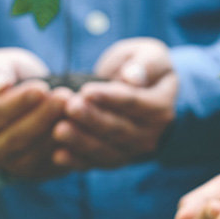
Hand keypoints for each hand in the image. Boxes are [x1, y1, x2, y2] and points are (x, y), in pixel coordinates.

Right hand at [0, 47, 66, 179]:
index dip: (19, 102)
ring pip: (33, 155)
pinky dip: (66, 151)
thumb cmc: (7, 77)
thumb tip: (1, 86)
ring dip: (56, 134)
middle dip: (42, 117)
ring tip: (75, 110)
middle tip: (65, 97)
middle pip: (15, 137)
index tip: (42, 87)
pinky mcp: (34, 173)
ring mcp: (9, 165)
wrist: (22, 100)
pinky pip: (50, 166)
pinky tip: (81, 129)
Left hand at [54, 37, 178, 168]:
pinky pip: (96, 163)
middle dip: (91, 119)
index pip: (134, 102)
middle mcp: (151, 134)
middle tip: (69, 107)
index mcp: (161, 106)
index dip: (109, 98)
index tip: (86, 90)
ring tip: (59, 130)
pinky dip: (77, 161)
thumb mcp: (151, 55)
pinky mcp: (116, 159)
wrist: (145, 93)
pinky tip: (58, 155)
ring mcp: (133, 150)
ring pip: (106, 150)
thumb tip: (132, 77)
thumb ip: (145, 64)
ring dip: (81, 142)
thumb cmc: (143, 67)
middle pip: (118, 128)